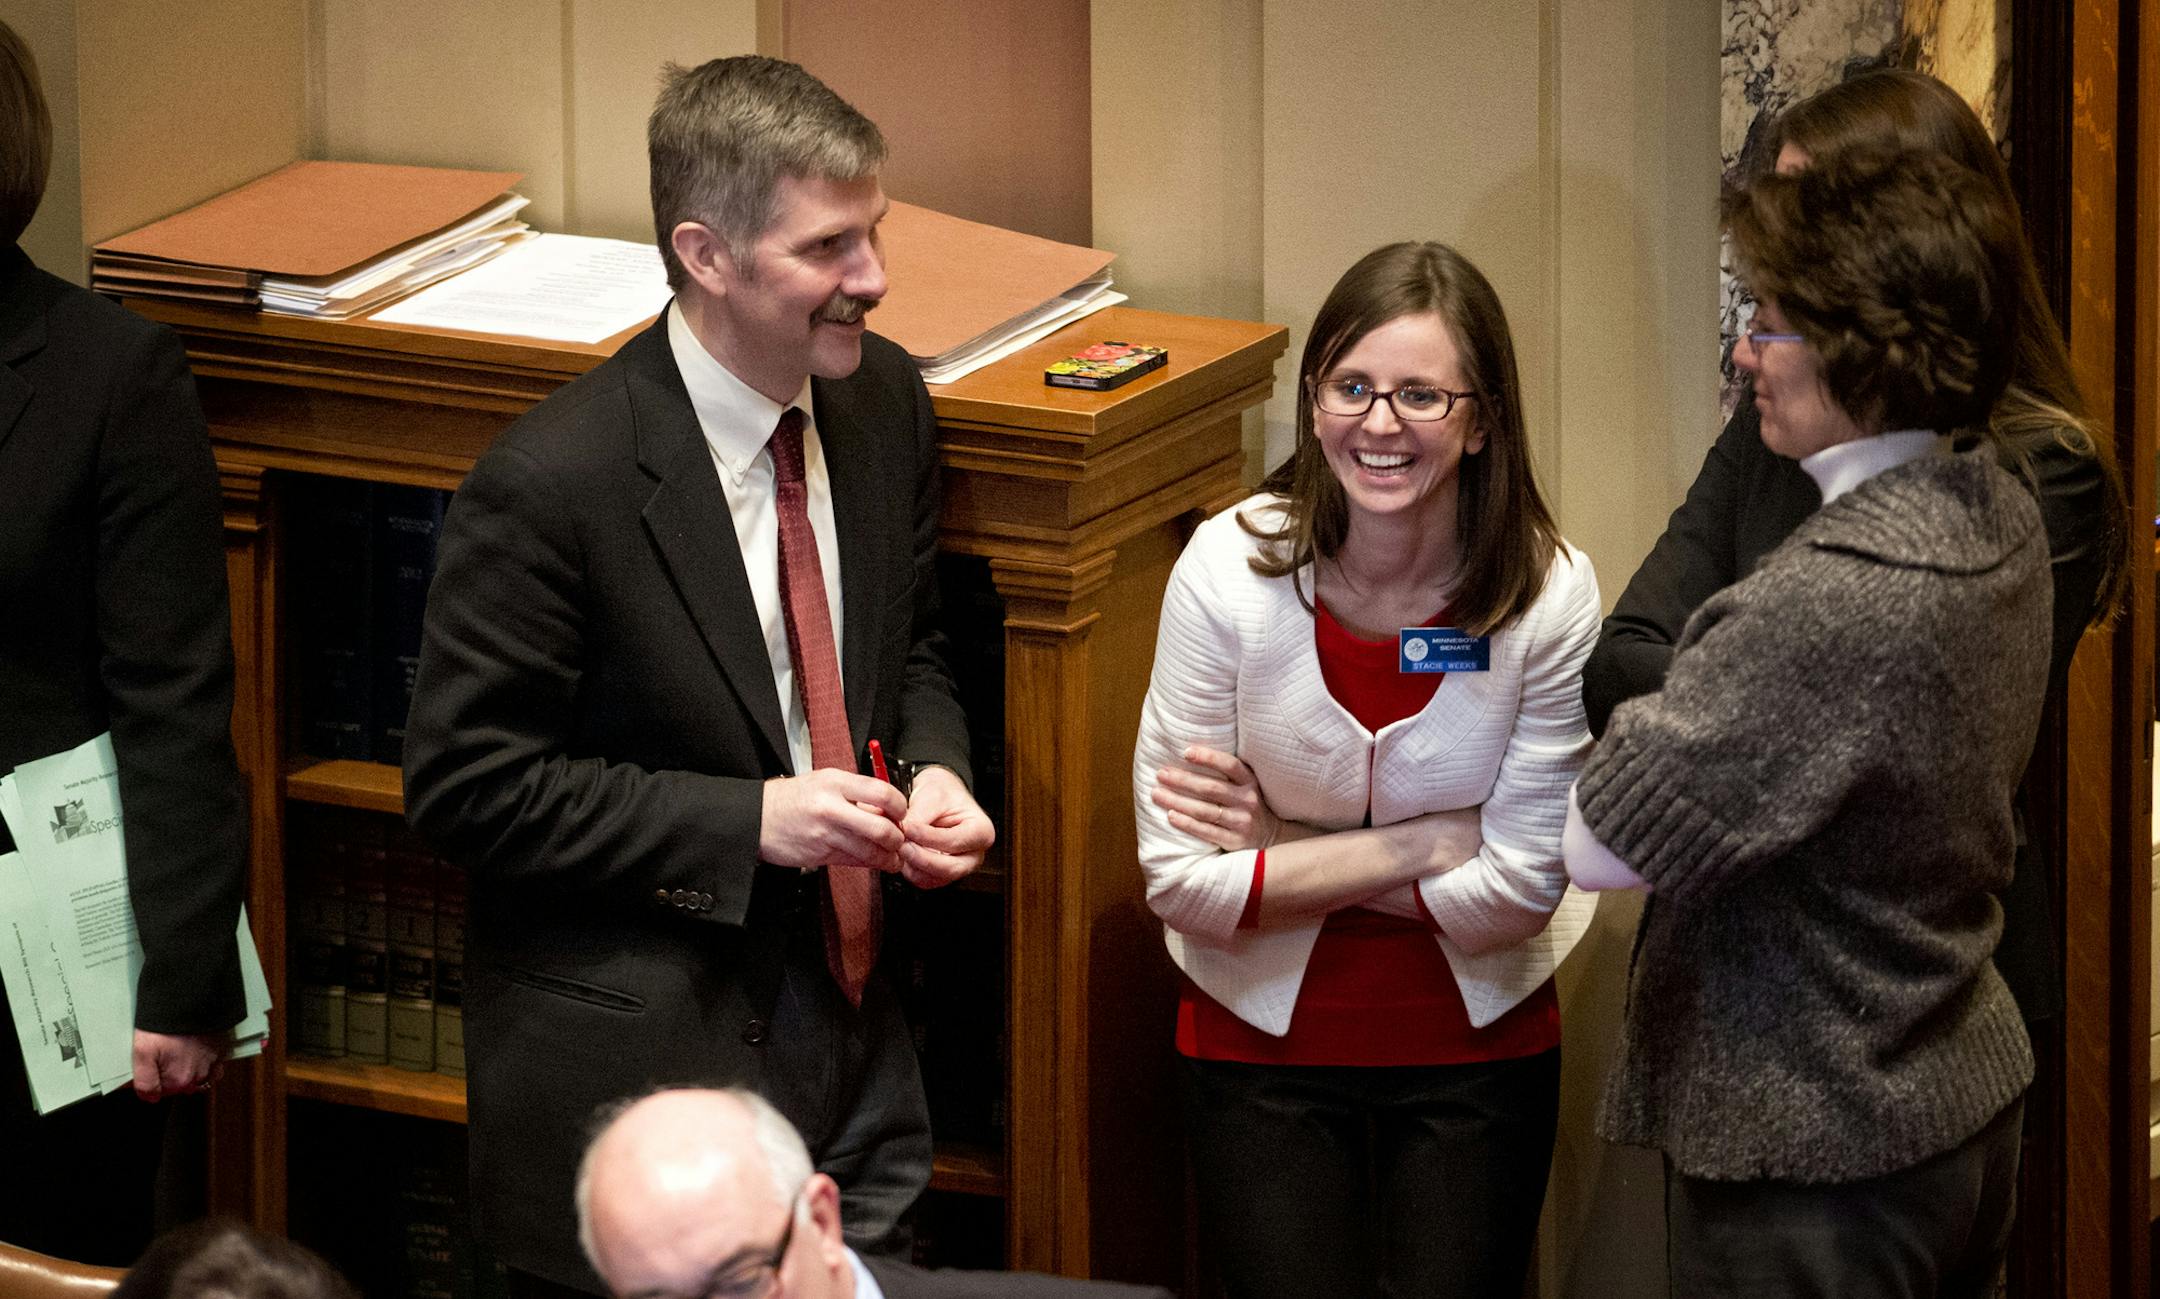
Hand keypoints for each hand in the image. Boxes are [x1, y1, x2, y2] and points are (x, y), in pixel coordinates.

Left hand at [132, 1029, 227, 1100]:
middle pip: (182, 1085)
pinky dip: (208, 1065)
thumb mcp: (142, 1053)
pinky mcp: (222, 1051)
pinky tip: (199, 1054)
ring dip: (191, 1070)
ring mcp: (212, 1065)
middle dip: (173, 1074)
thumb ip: (145, 1082)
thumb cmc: (164, 1027)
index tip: (153, 1062)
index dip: (156, 1078)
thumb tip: (151, 1099)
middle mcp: (198, 1077)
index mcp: (178, 1080)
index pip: (164, 1091)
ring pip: (199, 1078)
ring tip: (181, 1053)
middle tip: (166, 1054)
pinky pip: (216, 1067)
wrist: (189, 1003)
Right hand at [760, 769, 908, 872]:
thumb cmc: (792, 798)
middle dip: (898, 838)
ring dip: (888, 857)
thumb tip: (887, 807)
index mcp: (835, 782)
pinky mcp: (819, 854)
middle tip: (901, 839)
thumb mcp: (824, 781)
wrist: (755, 817)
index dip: (900, 806)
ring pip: (870, 851)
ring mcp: (825, 833)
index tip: (902, 813)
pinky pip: (854, 861)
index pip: (882, 793)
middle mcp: (831, 807)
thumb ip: (855, 792)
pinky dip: (869, 863)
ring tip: (893, 857)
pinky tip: (875, 862)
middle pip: (881, 828)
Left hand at [897, 765, 993, 888]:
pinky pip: (924, 881)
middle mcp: (973, 854)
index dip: (927, 837)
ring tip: (899, 846)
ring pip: (935, 878)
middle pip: (949, 868)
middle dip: (921, 858)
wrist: (937, 797)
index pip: (953, 842)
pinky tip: (902, 854)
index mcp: (981, 831)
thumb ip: (919, 817)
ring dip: (913, 866)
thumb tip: (903, 833)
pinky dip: (910, 870)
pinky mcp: (941, 874)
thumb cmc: (942, 793)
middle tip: (901, 844)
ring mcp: (958, 866)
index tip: (908, 828)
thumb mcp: (933, 796)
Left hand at [1153, 745, 1279, 850]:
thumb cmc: (1247, 806)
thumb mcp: (1246, 786)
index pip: (1230, 765)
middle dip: (1182, 780)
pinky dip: (1187, 824)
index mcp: (1250, 782)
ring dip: (1177, 801)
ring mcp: (1242, 822)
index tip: (1185, 752)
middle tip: (1160, 774)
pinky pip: (1206, 831)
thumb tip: (1187, 755)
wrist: (1272, 839)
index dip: (1208, 757)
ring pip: (1204, 810)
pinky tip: (1171, 816)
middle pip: (1210, 788)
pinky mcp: (1235, 841)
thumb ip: (1226, 774)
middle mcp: (1248, 800)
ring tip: (1157, 794)